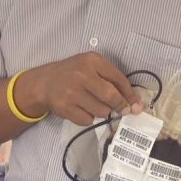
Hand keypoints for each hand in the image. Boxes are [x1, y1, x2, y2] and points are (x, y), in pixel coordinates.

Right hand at [19, 52, 142, 125]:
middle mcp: (82, 75)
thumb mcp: (90, 66)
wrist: (44, 82)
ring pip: (101, 111)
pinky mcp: (65, 108)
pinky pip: (87, 120)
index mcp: (92, 60)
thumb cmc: (73, 73)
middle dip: (121, 106)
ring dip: (103, 112)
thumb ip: (110, 79)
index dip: (130, 94)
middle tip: (125, 111)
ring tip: (94, 104)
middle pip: (111, 96)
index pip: (118, 79)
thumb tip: (132, 102)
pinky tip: (82, 109)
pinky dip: (89, 118)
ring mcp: (72, 92)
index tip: (137, 105)